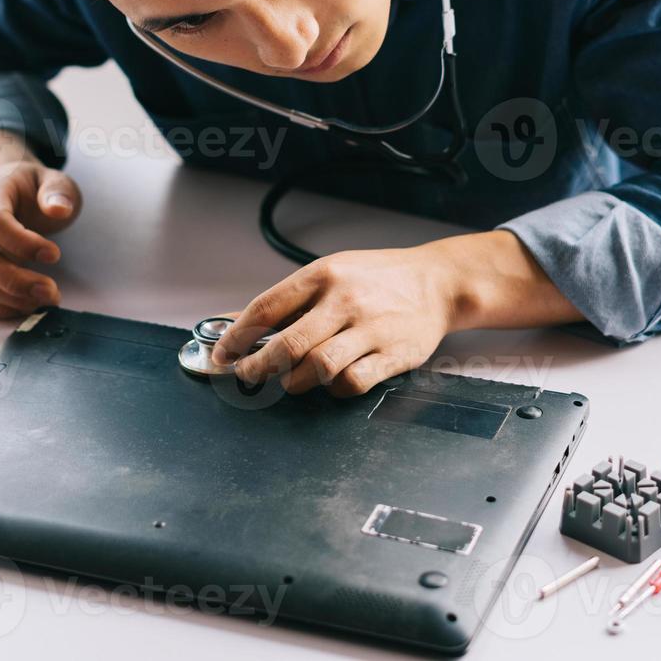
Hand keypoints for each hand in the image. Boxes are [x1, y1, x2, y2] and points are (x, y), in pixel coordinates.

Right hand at [0, 133, 80, 317]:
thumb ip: (57, 191)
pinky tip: (31, 303)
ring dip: (13, 298)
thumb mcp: (51, 178)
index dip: (21, 243)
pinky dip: (5, 307)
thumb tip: (60, 209)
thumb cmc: (30, 186)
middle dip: (15, 281)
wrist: (3, 185)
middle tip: (51, 291)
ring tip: (47, 299)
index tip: (54, 255)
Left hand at [212, 246, 461, 396]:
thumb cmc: (377, 279)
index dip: (237, 336)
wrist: (437, 282)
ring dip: (294, 382)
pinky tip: (331, 382)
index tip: (223, 355)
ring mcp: (370, 328)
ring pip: (317, 368)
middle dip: (258, 367)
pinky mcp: (392, 354)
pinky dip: (333, 389)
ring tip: (290, 380)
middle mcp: (344, 300)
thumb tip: (235, 323)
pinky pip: (351, 383)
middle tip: (249, 375)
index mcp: (322, 275)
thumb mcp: (331, 272)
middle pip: (287, 344)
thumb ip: (289, 300)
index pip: (266, 308)